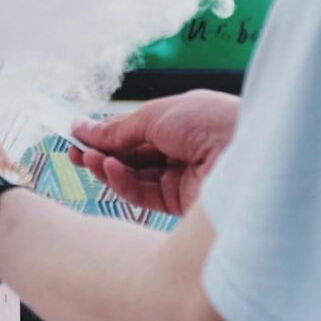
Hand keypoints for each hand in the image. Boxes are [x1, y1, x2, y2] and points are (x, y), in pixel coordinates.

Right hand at [70, 91, 240, 216]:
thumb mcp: (156, 116)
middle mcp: (183, 151)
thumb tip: (83, 129)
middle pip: (132, 156)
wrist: (249, 152)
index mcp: (183, 123)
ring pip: (134, 176)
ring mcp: (182, 178)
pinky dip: (122, 182)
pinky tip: (109, 168)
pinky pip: (143, 194)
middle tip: (72, 152)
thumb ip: (118, 129)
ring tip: (86, 159)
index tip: (76, 134)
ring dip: (106, 167)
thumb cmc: (210, 121)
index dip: (106, 133)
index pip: (136, 132)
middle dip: (101, 153)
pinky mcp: (182, 204)